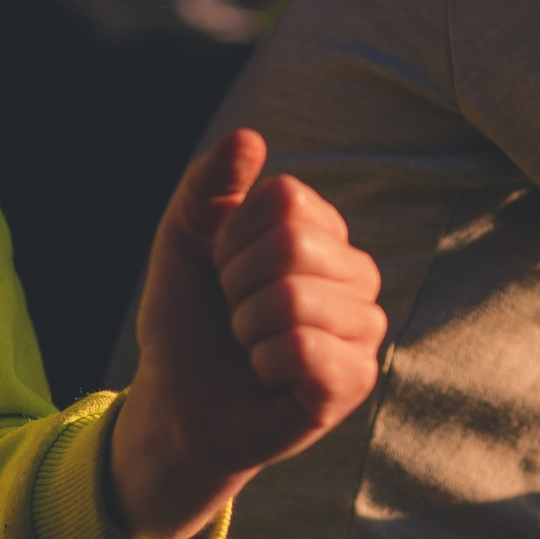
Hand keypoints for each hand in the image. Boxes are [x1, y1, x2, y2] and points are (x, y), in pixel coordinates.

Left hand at [108, 130, 386, 538]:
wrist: (176, 400)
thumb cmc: (189, 319)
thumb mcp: (183, 238)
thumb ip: (209, 182)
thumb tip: (251, 138)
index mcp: (322, 232)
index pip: (285, 199)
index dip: (233, 236)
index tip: (222, 269)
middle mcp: (355, 274)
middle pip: (293, 243)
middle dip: (237, 281)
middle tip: (235, 312)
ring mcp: (363, 328)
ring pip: (297, 298)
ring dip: (247, 324)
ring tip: (250, 343)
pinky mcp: (356, 381)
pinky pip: (307, 351)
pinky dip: (264, 362)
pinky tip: (267, 374)